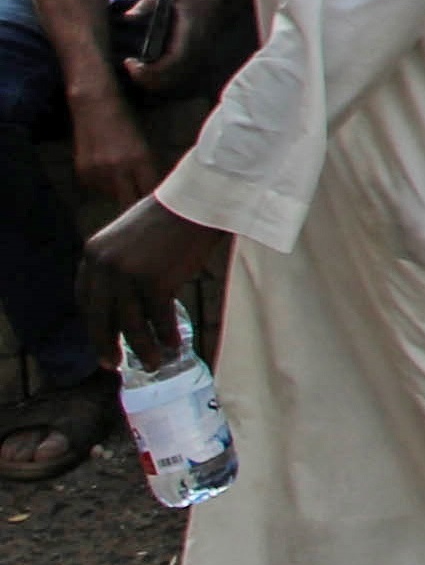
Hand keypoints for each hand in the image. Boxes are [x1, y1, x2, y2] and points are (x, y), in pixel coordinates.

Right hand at [61, 82, 158, 215]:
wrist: (95, 106)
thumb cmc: (126, 121)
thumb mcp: (143, 143)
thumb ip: (148, 166)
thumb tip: (155, 189)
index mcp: (140, 159)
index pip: (150, 191)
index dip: (156, 201)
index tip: (161, 207)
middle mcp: (118, 168)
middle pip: (130, 201)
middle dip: (136, 204)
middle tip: (143, 207)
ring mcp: (98, 171)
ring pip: (112, 196)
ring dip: (119, 192)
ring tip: (122, 178)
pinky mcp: (83, 172)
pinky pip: (96, 188)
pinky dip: (103, 184)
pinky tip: (106, 170)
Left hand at [78, 193, 225, 366]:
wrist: (200, 201)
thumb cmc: (174, 215)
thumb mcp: (131, 236)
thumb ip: (122, 260)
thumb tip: (127, 294)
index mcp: (93, 253)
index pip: (85, 298)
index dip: (94, 322)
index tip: (103, 336)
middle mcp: (103, 266)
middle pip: (100, 317)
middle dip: (105, 344)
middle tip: (112, 363)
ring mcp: (127, 275)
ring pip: (131, 324)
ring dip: (142, 347)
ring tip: (152, 362)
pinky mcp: (154, 282)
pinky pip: (159, 318)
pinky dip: (166, 334)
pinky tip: (173, 344)